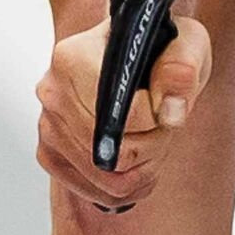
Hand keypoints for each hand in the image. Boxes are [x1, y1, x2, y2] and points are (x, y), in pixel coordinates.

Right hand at [34, 9, 214, 211]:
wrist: (139, 58)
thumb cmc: (158, 49)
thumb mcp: (187, 44)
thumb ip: (182, 70)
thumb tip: (168, 109)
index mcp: (75, 58)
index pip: (122, 118)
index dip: (157, 122)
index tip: (164, 105)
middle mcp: (52, 91)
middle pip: (114, 154)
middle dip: (152, 147)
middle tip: (162, 125)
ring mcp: (48, 125)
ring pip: (106, 177)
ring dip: (141, 168)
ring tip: (152, 141)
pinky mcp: (50, 153)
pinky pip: (92, 190)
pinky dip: (123, 186)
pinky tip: (138, 163)